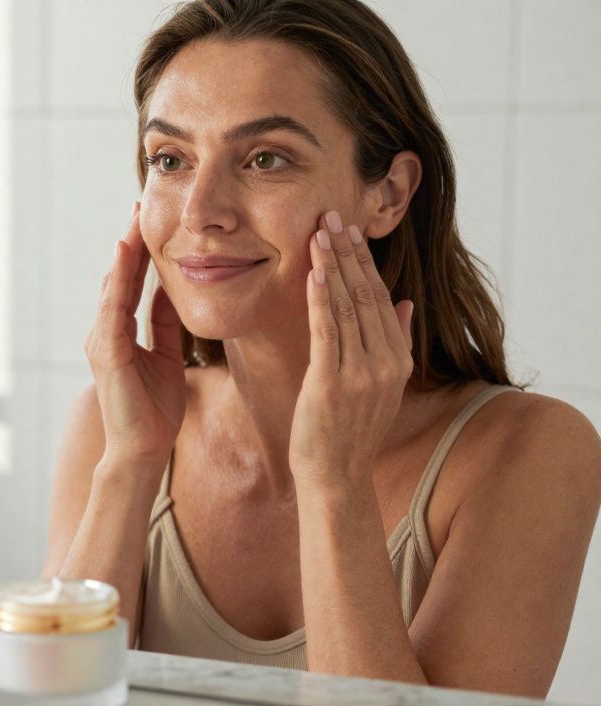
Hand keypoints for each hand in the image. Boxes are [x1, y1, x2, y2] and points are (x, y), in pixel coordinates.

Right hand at [84, 202, 186, 467]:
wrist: (141, 451)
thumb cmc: (154, 412)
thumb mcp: (168, 358)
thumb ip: (164, 326)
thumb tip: (172, 293)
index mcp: (119, 332)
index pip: (130, 282)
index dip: (140, 251)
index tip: (149, 219)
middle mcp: (105, 331)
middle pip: (118, 276)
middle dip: (130, 240)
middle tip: (140, 202)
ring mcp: (101, 340)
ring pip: (113, 285)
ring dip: (125, 252)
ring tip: (135, 219)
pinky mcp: (106, 351)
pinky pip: (113, 306)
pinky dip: (120, 278)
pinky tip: (128, 254)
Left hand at [290, 212, 414, 490]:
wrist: (335, 477)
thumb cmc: (349, 430)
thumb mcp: (379, 385)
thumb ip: (393, 342)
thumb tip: (403, 302)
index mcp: (396, 360)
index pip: (380, 298)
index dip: (364, 262)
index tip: (350, 230)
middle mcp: (384, 363)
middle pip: (365, 295)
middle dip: (347, 253)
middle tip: (332, 215)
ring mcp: (360, 374)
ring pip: (347, 308)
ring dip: (333, 267)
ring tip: (320, 232)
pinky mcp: (330, 383)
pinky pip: (327, 332)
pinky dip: (321, 301)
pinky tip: (316, 274)